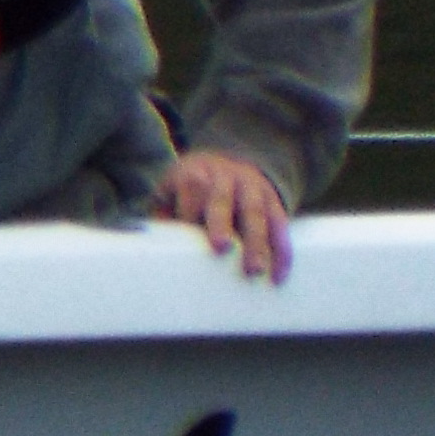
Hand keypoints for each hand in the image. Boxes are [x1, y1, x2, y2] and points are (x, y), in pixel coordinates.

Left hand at [160, 148, 292, 283]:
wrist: (227, 162)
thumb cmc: (191, 189)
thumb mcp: (171, 191)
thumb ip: (163, 215)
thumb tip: (153, 246)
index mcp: (195, 172)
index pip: (192, 187)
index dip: (189, 211)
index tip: (186, 234)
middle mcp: (225, 176)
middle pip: (223, 198)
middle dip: (222, 222)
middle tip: (221, 248)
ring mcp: (252, 187)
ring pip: (256, 212)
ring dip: (257, 242)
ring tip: (256, 270)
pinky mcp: (273, 200)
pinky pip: (280, 224)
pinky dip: (281, 250)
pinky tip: (279, 273)